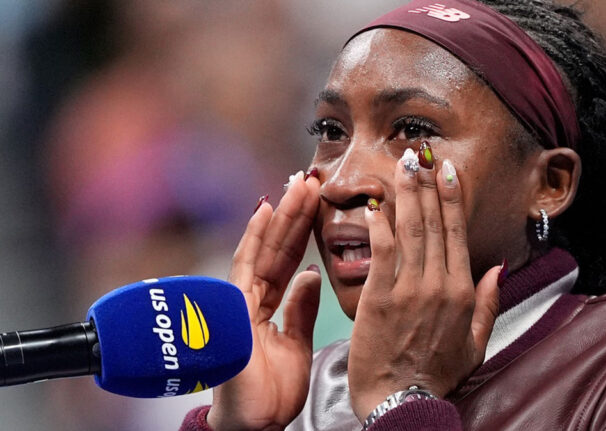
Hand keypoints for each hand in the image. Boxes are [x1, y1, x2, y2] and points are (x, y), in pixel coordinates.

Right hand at [207, 173, 320, 429]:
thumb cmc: (270, 391)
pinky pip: (246, 267)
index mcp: (269, 307)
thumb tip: (312, 275)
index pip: (288, 260)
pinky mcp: (234, 307)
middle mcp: (253, 298)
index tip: (318, 203)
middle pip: (276, 248)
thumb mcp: (296, 343)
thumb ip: (301, 308)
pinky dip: (255, 238)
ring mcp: (240, 300)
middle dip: (294, 214)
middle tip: (310, 180)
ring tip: (296, 185)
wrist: (253, 424)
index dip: (303, 231)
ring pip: (263, 249)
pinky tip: (265, 210)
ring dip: (281, 216)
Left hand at [348, 153, 500, 420]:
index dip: (452, 199)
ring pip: (411, 230)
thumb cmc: (436, 376)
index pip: (456, 234)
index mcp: (462, 293)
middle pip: (433, 224)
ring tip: (404, 165)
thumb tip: (497, 269)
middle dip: (428, 185)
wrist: (401, 402)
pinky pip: (382, 251)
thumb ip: (488, 304)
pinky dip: (381, 226)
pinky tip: (378, 204)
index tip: (448, 172)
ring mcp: (408, 289)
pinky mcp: (379, 297)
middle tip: (422, 154)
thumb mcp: (476, 345)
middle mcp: (439, 284)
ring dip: (407, 194)